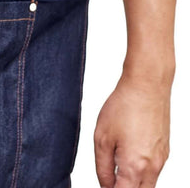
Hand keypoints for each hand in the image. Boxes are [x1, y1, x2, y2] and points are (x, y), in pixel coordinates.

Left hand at [94, 72, 170, 187]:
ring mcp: (161, 160)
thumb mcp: (102, 137)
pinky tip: (129, 157)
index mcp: (133, 167)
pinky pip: (153, 172)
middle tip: (109, 178)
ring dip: (132, 183)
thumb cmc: (124, 107)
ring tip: (117, 168)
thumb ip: (102, 166)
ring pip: (147, 185)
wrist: (147, 88)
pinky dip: (141, 172)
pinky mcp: (164, 152)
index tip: (104, 185)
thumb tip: (104, 184)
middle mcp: (151, 168)